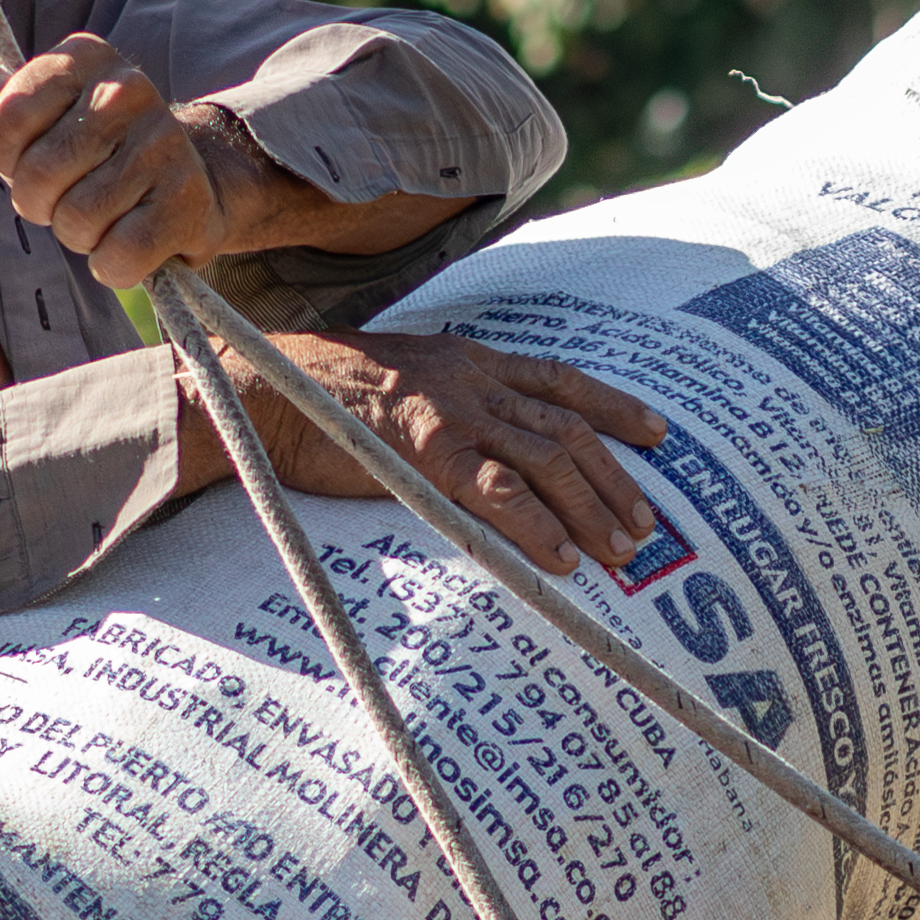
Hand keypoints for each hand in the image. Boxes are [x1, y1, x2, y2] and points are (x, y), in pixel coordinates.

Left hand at [0, 32, 223, 286]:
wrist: (195, 179)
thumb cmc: (95, 150)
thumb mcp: (37, 122)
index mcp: (85, 56)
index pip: (10, 117)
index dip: (8, 155)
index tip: (35, 156)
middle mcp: (129, 90)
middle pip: (39, 176)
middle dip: (42, 203)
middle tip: (70, 196)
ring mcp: (164, 146)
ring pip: (76, 221)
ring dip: (79, 236)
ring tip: (104, 216)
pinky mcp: (188, 203)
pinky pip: (116, 257)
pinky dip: (112, 266)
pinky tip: (129, 242)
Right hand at [196, 329, 669, 576]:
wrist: (262, 389)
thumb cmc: (319, 399)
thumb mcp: (398, 388)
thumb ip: (443, 411)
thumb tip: (471, 453)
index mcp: (468, 360)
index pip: (560, 378)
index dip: (613, 406)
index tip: (657, 434)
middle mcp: (472, 378)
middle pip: (568, 425)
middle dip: (615, 477)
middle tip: (646, 524)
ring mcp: (453, 412)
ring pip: (547, 458)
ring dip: (591, 509)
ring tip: (619, 552)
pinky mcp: (428, 450)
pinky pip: (499, 491)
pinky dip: (537, 528)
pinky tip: (560, 559)